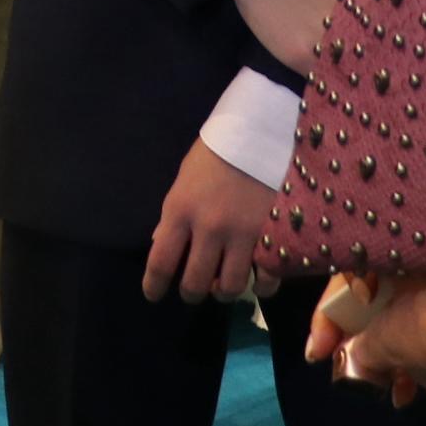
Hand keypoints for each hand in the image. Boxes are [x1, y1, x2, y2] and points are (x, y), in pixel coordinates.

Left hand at [140, 140, 277, 303]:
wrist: (262, 130)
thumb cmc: (217, 152)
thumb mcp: (184, 179)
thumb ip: (173, 216)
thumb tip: (161, 245)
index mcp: (180, 211)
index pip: (160, 263)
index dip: (153, 286)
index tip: (154, 295)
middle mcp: (209, 228)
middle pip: (195, 284)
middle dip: (191, 292)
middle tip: (195, 288)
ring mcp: (243, 234)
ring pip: (230, 287)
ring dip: (224, 291)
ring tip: (225, 283)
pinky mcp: (272, 235)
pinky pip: (267, 278)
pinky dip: (262, 286)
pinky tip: (258, 280)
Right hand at [305, 274, 425, 407]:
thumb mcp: (387, 341)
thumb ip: (360, 351)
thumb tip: (352, 360)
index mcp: (392, 256)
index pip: (344, 280)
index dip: (325, 319)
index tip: (317, 356)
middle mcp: (418, 261)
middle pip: (374, 300)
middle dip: (360, 342)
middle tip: (349, 373)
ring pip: (403, 319)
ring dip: (389, 358)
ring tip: (388, 391)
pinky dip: (416, 359)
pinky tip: (411, 392)